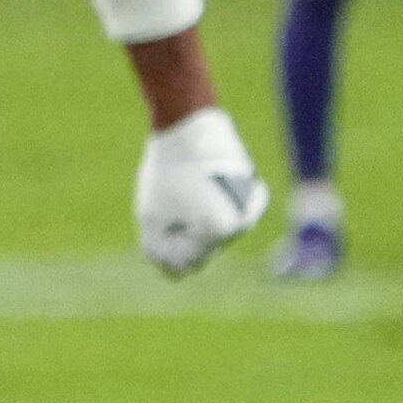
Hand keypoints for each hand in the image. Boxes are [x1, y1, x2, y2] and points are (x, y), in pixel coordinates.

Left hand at [135, 104, 268, 275]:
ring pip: (212, 232)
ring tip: (185, 192)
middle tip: (172, 202)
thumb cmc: (167, 173)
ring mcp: (250, 208)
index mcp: (222, 231)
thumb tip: (175, 274)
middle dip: (181, 234)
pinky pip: (222, 213)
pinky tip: (199, 187)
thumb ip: (160, 253)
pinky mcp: (251, 193)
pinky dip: (207, 207)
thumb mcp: (151, 218)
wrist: (190, 127)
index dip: (164, 243)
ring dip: (194, 221)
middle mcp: (243, 223)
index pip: (185, 264)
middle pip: (201, 249)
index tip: (162, 215)